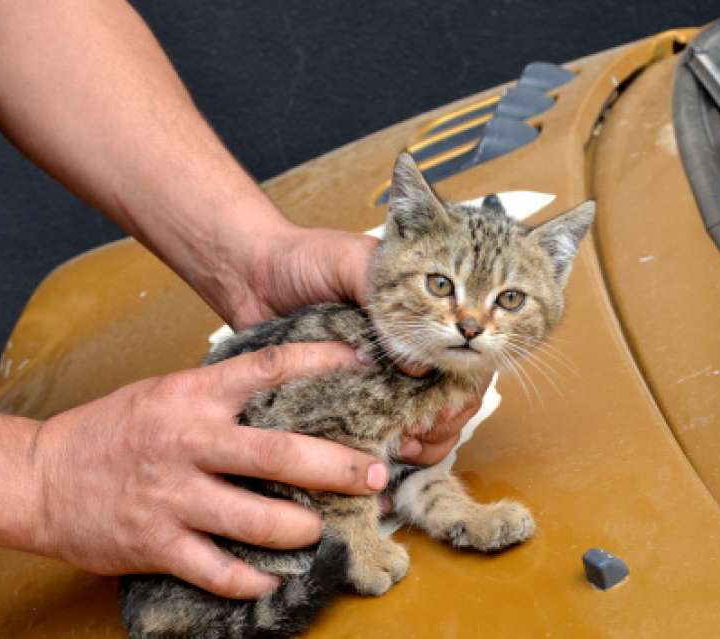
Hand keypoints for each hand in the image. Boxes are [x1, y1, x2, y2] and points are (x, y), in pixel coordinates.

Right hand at [28, 342, 388, 598]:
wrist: (39, 478)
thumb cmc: (110, 432)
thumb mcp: (164, 394)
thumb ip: (220, 397)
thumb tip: (289, 397)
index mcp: (191, 395)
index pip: (268, 368)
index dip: (322, 363)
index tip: (365, 364)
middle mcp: (186, 441)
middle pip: (280, 452)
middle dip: (338, 467)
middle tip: (375, 475)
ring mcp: (172, 495)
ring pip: (258, 518)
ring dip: (302, 528)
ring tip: (323, 529)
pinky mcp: (157, 543)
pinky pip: (220, 569)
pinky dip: (254, 577)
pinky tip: (275, 575)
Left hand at [240, 225, 483, 466]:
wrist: (250, 275)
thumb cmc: (306, 258)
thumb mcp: (355, 261)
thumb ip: (389, 304)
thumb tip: (414, 366)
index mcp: (426, 314)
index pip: (469, 359)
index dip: (463, 388)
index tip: (442, 407)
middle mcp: (412, 350)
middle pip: (457, 399)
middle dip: (446, 422)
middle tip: (419, 432)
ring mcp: (385, 379)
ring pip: (431, 424)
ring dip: (427, 443)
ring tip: (402, 446)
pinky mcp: (353, 400)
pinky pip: (384, 433)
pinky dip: (394, 451)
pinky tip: (384, 454)